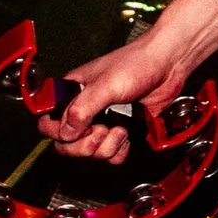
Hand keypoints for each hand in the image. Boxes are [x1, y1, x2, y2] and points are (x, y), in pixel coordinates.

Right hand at [36, 36, 192, 164]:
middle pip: (67, 144)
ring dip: (106, 147)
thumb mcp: (106, 85)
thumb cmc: (137, 63)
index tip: (75, 131)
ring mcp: (103, 121)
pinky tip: (127, 135)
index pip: (48, 123)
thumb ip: (82, 109)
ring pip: (90, 152)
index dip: (57, 133)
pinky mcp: (120, 130)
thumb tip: (66, 132)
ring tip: (119, 129)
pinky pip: (111, 154)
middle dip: (84, 145)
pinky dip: (118, 150)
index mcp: (73, 93)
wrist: (169, 65)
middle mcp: (85, 109)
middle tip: (101, 132)